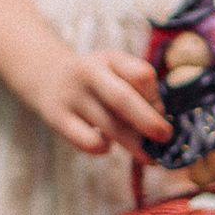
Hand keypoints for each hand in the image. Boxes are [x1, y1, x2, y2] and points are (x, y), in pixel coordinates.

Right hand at [36, 49, 170, 161]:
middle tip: (165, 139)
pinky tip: (107, 146)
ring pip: (110, 126)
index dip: (156, 98)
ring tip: (147, 156)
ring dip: (134, 145)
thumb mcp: (119, 75)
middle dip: (150, 123)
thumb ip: (142, 96)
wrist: (48, 77)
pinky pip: (88, 142)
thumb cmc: (100, 84)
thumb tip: (160, 129)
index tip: (161, 113)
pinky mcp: (57, 118)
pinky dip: (103, 149)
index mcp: (111, 58)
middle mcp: (88, 72)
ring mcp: (71, 95)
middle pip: (124, 99)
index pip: (142, 74)